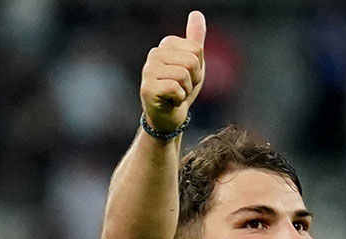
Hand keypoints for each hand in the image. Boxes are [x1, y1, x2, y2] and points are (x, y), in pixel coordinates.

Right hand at [140, 10, 205, 132]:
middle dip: (192, 80)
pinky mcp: (147, 88)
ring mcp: (148, 71)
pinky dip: (178, 99)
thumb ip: (195, 39)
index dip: (198, 68)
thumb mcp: (193, 63)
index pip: (196, 50)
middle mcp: (154, 54)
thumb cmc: (180, 89)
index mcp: (165, 45)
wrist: (169, 118)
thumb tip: (196, 13)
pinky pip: (175, 88)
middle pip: (191, 62)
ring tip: (175, 95)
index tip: (187, 77)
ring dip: (185, 90)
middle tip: (181, 88)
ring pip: (184, 75)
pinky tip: (170, 101)